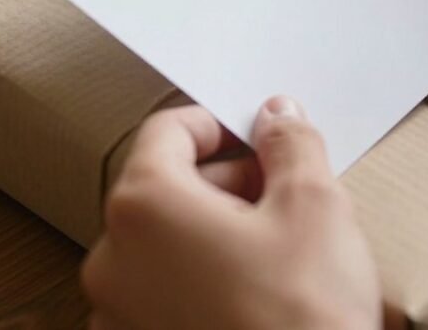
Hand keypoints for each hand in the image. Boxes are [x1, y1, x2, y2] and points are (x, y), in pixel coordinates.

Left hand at [82, 97, 382, 329]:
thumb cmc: (303, 318)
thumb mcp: (314, 205)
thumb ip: (290, 144)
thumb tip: (277, 117)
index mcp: (144, 208)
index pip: (167, 131)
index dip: (219, 123)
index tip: (257, 135)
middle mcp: (113, 261)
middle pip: (164, 186)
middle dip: (226, 179)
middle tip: (282, 191)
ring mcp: (119, 315)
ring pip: (165, 241)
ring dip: (215, 229)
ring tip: (276, 248)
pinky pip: (163, 290)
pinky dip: (202, 275)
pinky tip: (256, 292)